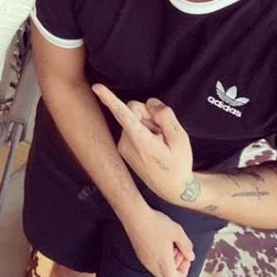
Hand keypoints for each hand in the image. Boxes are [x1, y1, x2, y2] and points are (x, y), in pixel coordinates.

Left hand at [92, 84, 193, 205]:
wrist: (172, 188)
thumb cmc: (178, 164)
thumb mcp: (180, 138)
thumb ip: (165, 116)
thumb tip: (151, 102)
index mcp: (140, 140)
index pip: (123, 114)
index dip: (109, 98)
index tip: (96, 87)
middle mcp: (126, 142)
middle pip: (134, 109)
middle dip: (149, 113)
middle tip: (164, 132)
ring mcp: (123, 145)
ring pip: (135, 118)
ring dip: (148, 125)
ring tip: (159, 143)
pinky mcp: (123, 147)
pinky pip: (132, 127)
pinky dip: (144, 132)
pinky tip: (153, 146)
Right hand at [123, 207, 194, 276]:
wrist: (135, 216)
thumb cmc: (156, 224)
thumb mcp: (177, 232)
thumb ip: (187, 246)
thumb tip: (191, 257)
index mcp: (163, 263)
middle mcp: (153, 266)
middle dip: (180, 271)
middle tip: (185, 255)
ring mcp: (146, 261)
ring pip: (162, 272)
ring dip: (172, 265)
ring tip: (175, 246)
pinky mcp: (141, 255)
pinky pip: (155, 266)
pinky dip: (164, 261)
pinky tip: (165, 245)